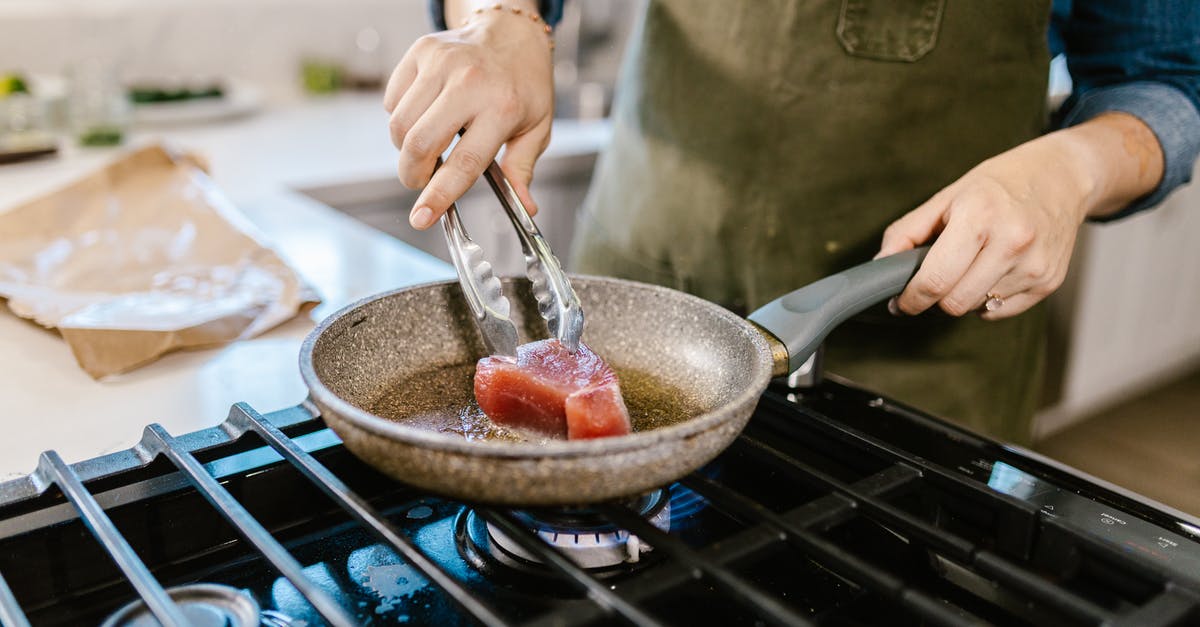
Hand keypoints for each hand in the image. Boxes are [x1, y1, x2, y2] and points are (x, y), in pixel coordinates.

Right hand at [384, 3, 552, 228]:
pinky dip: (400, 118)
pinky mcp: (421, 52)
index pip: (464, 163)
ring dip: (405, 149)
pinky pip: (393, 101)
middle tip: (421, 181)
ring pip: (400, 125)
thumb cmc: (524, 85)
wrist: (511, 33)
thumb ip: (523, 168)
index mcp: (502, 108)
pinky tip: (424, 114)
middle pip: (420, 144)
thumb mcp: (537, 128)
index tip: (421, 218)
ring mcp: (442, 64)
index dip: (439, 195)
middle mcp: (470, 83)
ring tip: (428, 146)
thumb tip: (525, 206)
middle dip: (413, 175)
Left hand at [877, 113, 1163, 319]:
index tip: (901, 301)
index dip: (911, 298)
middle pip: (955, 303)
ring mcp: (1035, 265)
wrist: (1062, 177)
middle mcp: (1012, 242)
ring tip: (972, 262)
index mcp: (980, 216)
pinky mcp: (1049, 282)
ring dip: (964, 295)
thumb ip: (907, 232)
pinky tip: (994, 269)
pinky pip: (1001, 311)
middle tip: (934, 278)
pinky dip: (988, 299)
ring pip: (977, 308)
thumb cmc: (999, 185)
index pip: (935, 280)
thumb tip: (880, 266)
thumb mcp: (947, 197)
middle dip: (936, 297)